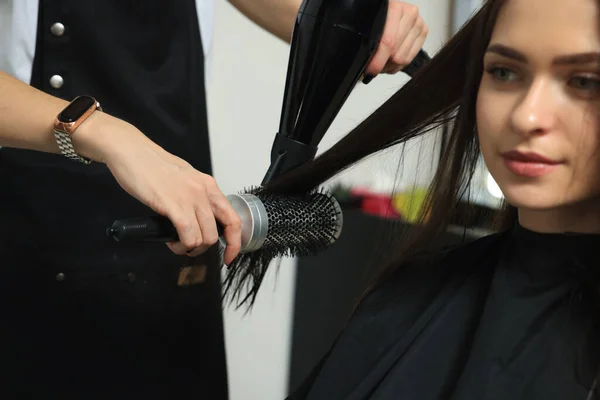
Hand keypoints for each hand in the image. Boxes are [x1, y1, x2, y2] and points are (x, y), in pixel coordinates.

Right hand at [76, 112, 242, 264]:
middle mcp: (204, 192)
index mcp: (208, 186)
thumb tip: (198, 217)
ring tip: (176, 242)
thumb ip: (195, 196)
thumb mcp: (184, 179)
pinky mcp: (174, 205)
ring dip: (190, 248)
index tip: (228, 256)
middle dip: (202, 248)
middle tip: (187, 246)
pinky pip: (188, 236)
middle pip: (216, 234)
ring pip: (204, 238)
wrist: (132, 152)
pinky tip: (171, 241)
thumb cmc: (152, 165)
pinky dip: (181, 245)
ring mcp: (190, 198)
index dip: (234, 243)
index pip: (233, 220)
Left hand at [363, 1, 428, 81]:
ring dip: (390, 66)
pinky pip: (410, 58)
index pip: (388, 42)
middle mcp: (409, 14)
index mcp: (394, 9)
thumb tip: (364, 64)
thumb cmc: (377, 19)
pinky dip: (398, 65)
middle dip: (383, 64)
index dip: (378, 60)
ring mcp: (418, 22)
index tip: (370, 71)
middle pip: (396, 53)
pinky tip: (390, 61)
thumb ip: (367, 39)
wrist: (389, 11)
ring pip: (404, 58)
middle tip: (373, 67)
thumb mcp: (369, 24)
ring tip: (381, 62)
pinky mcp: (423, 31)